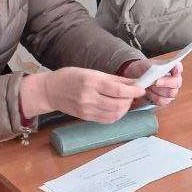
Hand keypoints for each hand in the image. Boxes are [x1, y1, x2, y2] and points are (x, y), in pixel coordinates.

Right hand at [20, 67, 144, 123]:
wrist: (50, 91)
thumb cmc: (70, 77)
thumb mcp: (92, 72)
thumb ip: (114, 79)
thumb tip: (133, 82)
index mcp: (91, 82)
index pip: (118, 90)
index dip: (133, 91)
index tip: (141, 89)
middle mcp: (89, 97)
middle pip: (118, 104)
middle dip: (130, 100)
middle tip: (132, 94)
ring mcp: (87, 109)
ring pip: (114, 114)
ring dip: (124, 109)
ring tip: (124, 101)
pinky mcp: (86, 118)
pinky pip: (106, 120)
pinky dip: (116, 115)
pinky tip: (116, 108)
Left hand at [122, 59, 182, 107]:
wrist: (137, 80)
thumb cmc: (143, 71)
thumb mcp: (144, 65)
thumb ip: (151, 68)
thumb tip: (155, 77)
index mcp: (172, 68)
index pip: (178, 67)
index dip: (177, 68)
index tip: (174, 68)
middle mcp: (175, 80)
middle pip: (176, 82)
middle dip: (165, 82)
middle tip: (155, 82)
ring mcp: (171, 91)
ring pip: (170, 93)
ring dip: (157, 90)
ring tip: (148, 86)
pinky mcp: (164, 100)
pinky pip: (162, 101)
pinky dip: (153, 97)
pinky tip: (147, 92)